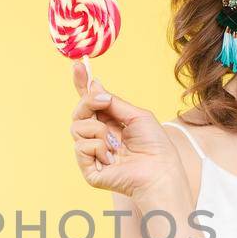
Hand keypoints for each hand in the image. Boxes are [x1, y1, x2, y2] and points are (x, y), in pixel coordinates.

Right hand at [68, 62, 184, 202]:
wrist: (160, 171)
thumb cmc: (155, 146)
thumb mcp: (137, 115)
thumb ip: (113, 102)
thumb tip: (95, 85)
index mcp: (110, 124)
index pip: (90, 104)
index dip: (82, 85)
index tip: (79, 66)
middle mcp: (99, 137)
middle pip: (78, 112)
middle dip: (88, 102)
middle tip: (105, 102)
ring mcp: (92, 153)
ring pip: (76, 128)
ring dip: (99, 130)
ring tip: (117, 143)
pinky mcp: (89, 169)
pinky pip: (81, 147)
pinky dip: (98, 147)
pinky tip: (112, 157)